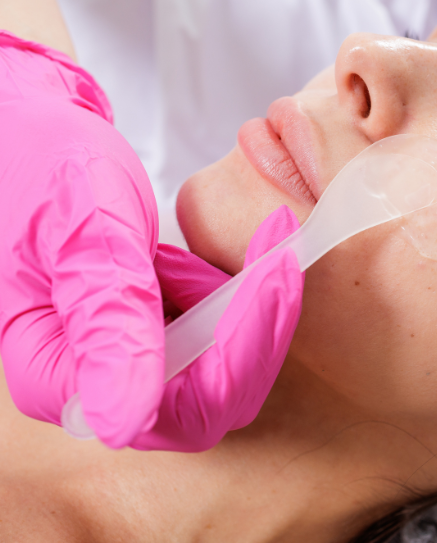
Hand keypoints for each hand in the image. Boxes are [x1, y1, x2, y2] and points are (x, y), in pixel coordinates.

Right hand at [0, 34, 303, 450]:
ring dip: (237, 304)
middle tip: (277, 246)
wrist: (33, 139)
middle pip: (214, 397)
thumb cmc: (43, 167)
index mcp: (57, 379)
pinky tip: (178, 256)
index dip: (243, 351)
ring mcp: (123, 364)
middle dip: (255, 322)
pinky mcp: (147, 338)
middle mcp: (94, 388)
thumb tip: (123, 423)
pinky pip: (211, 337)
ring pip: (222, 366)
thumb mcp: (82, 230)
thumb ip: (106, 318)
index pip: (182, 407)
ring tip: (187, 247)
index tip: (277, 270)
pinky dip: (220, 293)